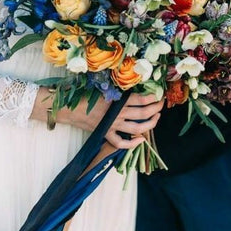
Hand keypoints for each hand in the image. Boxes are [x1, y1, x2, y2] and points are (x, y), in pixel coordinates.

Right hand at [31, 88, 163, 149]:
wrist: (69, 108)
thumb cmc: (85, 94)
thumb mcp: (103, 88)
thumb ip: (118, 89)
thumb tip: (135, 86)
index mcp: (117, 100)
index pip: (141, 99)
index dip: (153, 97)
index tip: (159, 94)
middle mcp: (118, 114)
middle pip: (143, 113)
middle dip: (155, 109)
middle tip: (161, 104)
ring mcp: (113, 126)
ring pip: (137, 129)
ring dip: (150, 124)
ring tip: (156, 118)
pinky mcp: (106, 134)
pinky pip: (121, 143)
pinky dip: (133, 144)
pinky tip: (141, 140)